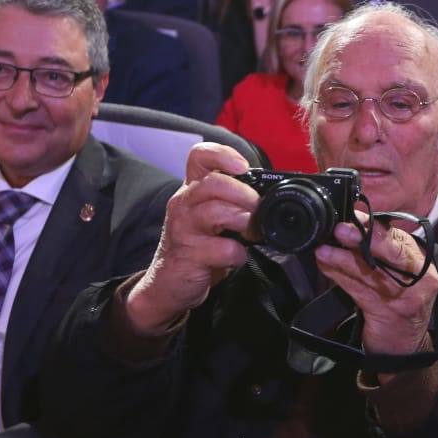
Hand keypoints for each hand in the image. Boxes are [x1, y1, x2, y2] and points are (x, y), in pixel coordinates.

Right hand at [125, 143, 258, 333]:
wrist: (169, 283)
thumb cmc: (197, 247)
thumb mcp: (212, 218)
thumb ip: (231, 202)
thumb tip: (268, 197)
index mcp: (192, 190)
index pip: (199, 156)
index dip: (222, 154)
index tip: (243, 166)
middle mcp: (183, 204)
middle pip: (214, 183)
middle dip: (244, 195)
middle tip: (258, 210)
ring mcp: (183, 228)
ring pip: (215, 211)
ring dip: (243, 221)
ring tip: (252, 233)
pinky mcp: (188, 254)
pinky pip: (221, 248)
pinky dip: (237, 253)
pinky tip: (237, 257)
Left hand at [315, 214, 437, 365]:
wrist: (404, 348)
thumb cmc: (399, 304)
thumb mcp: (399, 275)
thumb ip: (383, 252)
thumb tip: (351, 226)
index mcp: (421, 263)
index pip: (399, 239)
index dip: (376, 227)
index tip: (356, 214)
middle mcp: (420, 278)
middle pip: (394, 253)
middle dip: (366, 238)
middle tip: (342, 229)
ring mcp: (405, 297)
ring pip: (371, 272)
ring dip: (343, 259)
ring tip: (323, 250)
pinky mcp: (388, 314)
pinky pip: (359, 291)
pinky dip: (340, 277)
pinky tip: (326, 267)